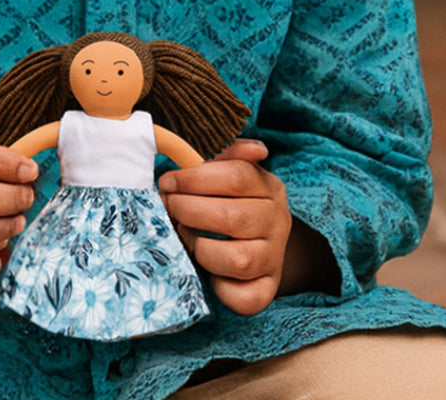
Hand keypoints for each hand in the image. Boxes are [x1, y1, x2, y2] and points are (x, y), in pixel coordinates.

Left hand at [158, 139, 290, 315]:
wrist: (258, 243)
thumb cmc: (231, 200)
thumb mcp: (228, 171)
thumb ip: (229, 154)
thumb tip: (256, 148)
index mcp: (269, 188)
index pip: (237, 176)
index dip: (196, 178)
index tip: (167, 181)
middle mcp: (278, 222)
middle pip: (234, 217)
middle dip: (190, 211)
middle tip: (169, 206)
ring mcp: (274, 258)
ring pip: (239, 260)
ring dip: (201, 248)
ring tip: (185, 234)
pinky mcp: (267, 289)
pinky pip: (247, 298)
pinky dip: (223, 289)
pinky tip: (208, 274)